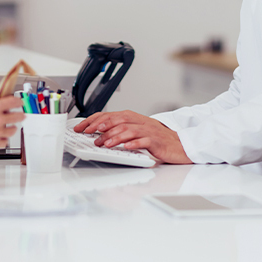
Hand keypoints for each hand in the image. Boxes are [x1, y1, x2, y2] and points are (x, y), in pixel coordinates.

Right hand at [0, 89, 23, 156]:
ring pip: (12, 130)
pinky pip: (4, 142)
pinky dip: (4, 139)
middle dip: (20, 114)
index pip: (13, 102)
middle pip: (17, 117)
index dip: (18, 101)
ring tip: (10, 126)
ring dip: (12, 127)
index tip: (19, 102)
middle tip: (20, 114)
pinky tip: (1, 137)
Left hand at [74, 110, 191, 163]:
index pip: (110, 115)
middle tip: (89, 134)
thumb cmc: (158, 140)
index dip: (94, 120)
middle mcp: (140, 121)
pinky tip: (126, 147)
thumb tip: (99, 135)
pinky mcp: (157, 141)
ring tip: (104, 144)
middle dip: (101, 126)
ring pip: (129, 129)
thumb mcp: (137, 133)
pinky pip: (144, 140)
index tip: (81, 127)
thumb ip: (121, 131)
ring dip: (114, 136)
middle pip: (118, 119)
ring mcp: (149, 130)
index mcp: (133, 118)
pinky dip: (134, 143)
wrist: (180, 145)